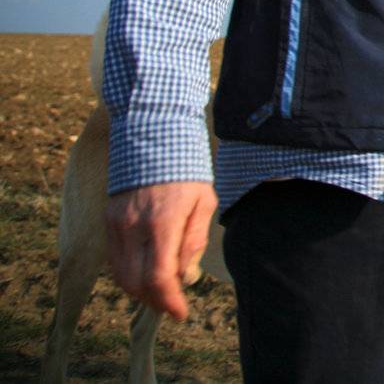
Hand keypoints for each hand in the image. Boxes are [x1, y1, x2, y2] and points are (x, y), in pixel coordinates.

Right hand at [105, 181, 217, 320]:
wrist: (155, 140)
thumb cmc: (188, 173)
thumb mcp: (204, 202)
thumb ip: (194, 240)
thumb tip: (184, 275)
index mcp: (162, 222)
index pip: (158, 276)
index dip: (169, 301)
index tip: (181, 313)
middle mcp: (133, 226)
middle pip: (135, 282)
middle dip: (154, 301)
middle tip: (172, 305)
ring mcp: (116, 224)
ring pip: (120, 274)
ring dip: (140, 291)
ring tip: (161, 293)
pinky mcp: (108, 220)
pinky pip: (114, 259)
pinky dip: (128, 274)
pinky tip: (145, 273)